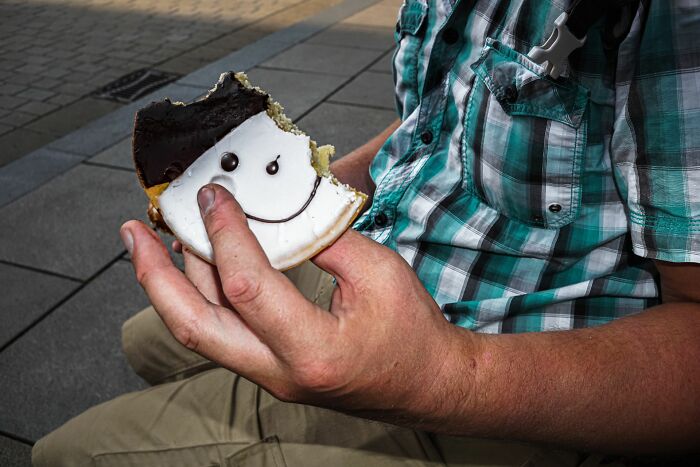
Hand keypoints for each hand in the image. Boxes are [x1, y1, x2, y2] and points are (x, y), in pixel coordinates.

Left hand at [121, 184, 474, 423]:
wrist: (426, 384)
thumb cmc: (412, 333)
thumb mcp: (379, 273)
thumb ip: (324, 241)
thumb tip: (278, 213)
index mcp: (312, 349)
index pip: (248, 286)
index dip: (225, 234)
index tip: (214, 197)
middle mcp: (280, 372)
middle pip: (194, 326)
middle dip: (154, 275)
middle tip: (134, 233)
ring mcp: (270, 375)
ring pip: (202, 330)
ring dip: (172, 283)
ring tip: (154, 239)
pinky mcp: (270, 368)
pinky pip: (223, 330)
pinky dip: (204, 295)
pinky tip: (198, 265)